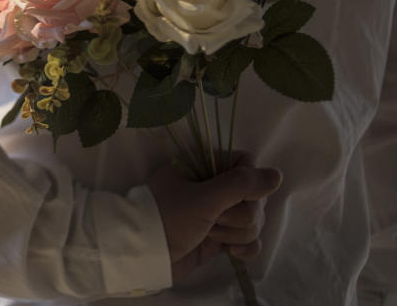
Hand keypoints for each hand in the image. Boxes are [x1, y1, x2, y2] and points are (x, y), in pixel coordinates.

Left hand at [146, 152, 281, 283]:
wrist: (143, 256)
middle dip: (239, 216)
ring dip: (235, 233)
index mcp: (204, 167)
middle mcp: (212, 187)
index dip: (248, 183)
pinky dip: (246, 247)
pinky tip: (233, 254)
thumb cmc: (167, 219)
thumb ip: (240, 185)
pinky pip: (249, 240)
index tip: (233, 197)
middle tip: (213, 221)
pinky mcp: (218, 238)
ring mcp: (216, 214)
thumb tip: (277, 174)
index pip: (245, 164)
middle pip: (254, 197)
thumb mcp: (203, 199)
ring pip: (252, 221)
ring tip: (209, 236)